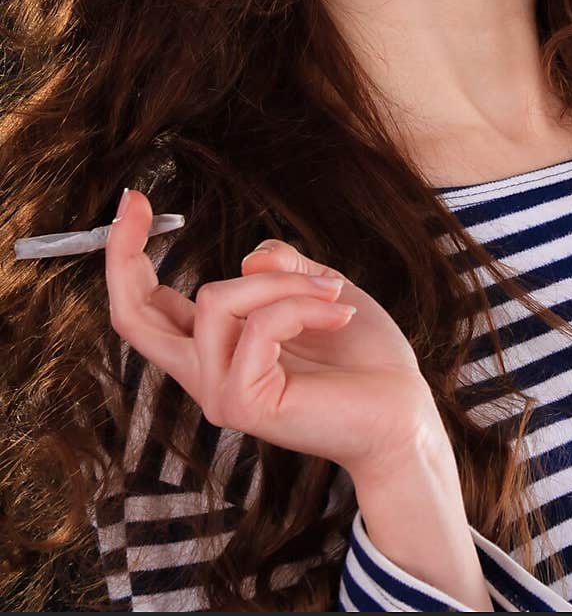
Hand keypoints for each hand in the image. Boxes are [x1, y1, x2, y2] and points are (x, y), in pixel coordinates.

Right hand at [104, 189, 446, 482]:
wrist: (402, 414)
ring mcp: (219, 391)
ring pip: (216, 299)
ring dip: (283, 283)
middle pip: (132, 317)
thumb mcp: (318, 289)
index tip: (134, 202)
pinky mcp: (242, 403)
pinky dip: (303, 305)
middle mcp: (207, 373)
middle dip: (125, 254)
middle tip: (137, 202)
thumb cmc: (364, 358)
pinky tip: (340, 314)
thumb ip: (279, 269)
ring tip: (334, 293)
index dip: (127, 255)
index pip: (148, 308)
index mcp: (217, 347)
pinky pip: (259, 324)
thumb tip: (248, 257)